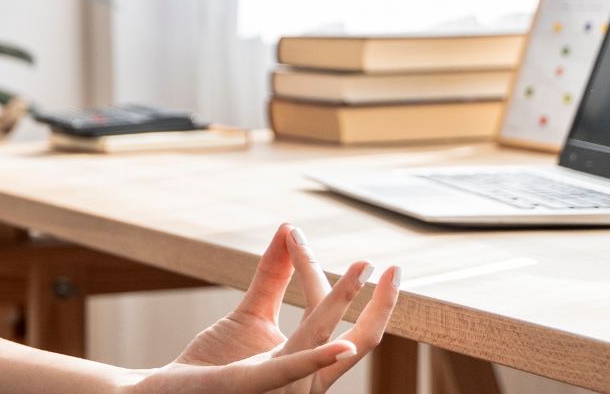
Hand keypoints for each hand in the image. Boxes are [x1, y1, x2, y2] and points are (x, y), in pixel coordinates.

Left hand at [130, 222, 400, 392]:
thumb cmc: (214, 362)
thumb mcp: (251, 315)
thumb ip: (273, 277)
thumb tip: (290, 230)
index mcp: (306, 363)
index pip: (331, 317)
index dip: (337, 281)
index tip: (351, 254)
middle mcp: (303, 378)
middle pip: (353, 339)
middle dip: (379, 307)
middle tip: (395, 269)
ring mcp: (282, 384)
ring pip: (322, 340)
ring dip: (343, 302)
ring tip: (363, 270)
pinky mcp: (254, 384)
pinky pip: (292, 370)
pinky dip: (318, 357)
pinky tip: (342, 347)